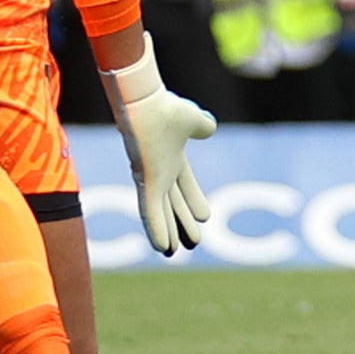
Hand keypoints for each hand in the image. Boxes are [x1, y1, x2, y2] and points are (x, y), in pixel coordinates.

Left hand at [99, 36, 213, 255]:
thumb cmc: (166, 107)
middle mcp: (160, 171)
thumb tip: (209, 127)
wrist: (145, 101)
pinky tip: (164, 248)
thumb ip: (202, 125)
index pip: (185, 185)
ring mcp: (151, 178)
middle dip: (182, 222)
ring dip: (170, 232)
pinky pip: (151, 212)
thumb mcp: (193, 119)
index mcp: (173, 157)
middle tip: (191, 242)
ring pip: (161, 212)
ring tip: (174, 253)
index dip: (194, 201)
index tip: (205, 217)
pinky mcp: (145, 182)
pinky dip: (158, 230)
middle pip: (173, 203)